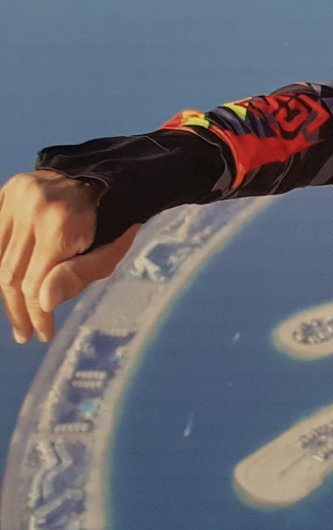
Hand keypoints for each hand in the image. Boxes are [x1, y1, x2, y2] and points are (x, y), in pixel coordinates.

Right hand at [0, 170, 138, 342]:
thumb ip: (76, 277)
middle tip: (24, 333)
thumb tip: (43, 304)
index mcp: (61, 225)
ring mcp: (14, 197)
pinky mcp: (5, 192)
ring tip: (16, 313)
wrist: (104, 178)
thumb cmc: (110, 223)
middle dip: (16, 309)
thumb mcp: (107, 254)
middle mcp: (31, 208)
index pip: (36, 284)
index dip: (37, 314)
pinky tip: (7, 286)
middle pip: (9, 273)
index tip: (42, 335)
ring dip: (4, 290)